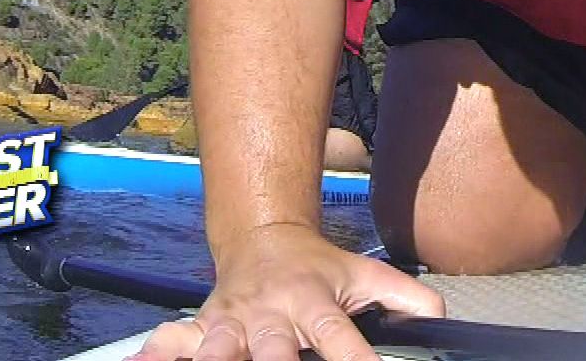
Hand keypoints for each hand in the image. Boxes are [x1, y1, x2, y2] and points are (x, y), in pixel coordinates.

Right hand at [129, 222, 443, 360]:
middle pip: (272, 349)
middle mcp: (271, 312)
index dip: (350, 360)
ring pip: (221, 349)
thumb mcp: (367, 274)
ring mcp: (233, 320)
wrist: (263, 238)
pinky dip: (161, 352)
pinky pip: (174, 343)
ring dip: (220, 359)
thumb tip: (441, 319)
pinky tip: (144, 359)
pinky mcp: (202, 326)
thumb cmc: (320, 267)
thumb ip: (407, 298)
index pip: (337, 337)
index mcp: (314, 300)